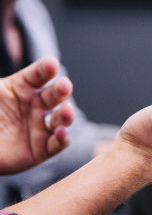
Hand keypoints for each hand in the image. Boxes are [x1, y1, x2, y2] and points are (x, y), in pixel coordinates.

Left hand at [0, 57, 74, 174]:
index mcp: (21, 88)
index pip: (38, 75)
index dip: (46, 69)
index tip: (52, 64)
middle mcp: (35, 105)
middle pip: (54, 95)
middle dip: (62, 90)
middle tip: (64, 86)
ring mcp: (40, 127)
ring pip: (60, 119)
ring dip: (66, 114)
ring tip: (66, 111)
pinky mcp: (42, 149)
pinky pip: (57, 144)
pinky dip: (62, 139)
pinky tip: (61, 132)